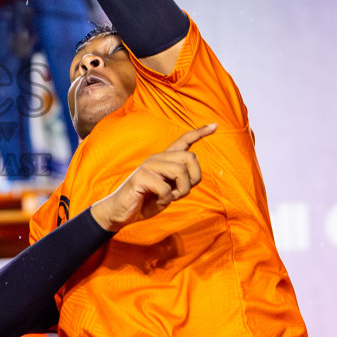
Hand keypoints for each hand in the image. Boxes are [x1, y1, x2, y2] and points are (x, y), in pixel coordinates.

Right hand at [90, 124, 217, 231]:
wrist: (121, 211)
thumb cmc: (146, 201)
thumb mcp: (168, 190)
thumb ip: (180, 180)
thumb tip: (193, 175)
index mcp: (165, 160)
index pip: (183, 140)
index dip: (200, 132)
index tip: (215, 125)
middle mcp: (157, 158)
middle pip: (190, 157)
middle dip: (193, 179)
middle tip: (181, 192)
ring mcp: (148, 165)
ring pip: (181, 172)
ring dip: (180, 191)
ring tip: (169, 197)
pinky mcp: (141, 176)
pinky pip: (166, 188)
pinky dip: (166, 199)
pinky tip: (157, 201)